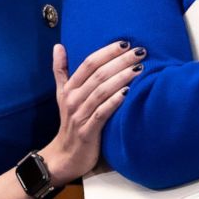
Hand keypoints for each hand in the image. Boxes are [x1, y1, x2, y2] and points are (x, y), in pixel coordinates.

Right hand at [39, 41, 141, 186]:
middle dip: (120, 61)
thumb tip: (58, 46)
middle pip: (98, 74)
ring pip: (102, 91)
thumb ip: (60, 70)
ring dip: (122, 77)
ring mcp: (80, 114)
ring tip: (140, 68)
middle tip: (140, 51)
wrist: (64, 156)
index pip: (88, 63)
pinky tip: (129, 93)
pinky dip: (115, 101)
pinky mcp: (87, 130)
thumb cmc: (69, 122)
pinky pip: (102, 112)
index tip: (126, 43)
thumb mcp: (62, 95)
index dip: (107, 51)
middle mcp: (73, 98)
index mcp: (69, 88)